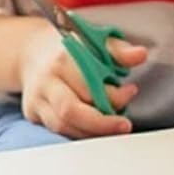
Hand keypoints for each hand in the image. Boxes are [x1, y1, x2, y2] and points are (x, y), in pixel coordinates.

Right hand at [17, 19, 145, 138]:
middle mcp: (46, 81)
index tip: (130, 91)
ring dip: (92, 132)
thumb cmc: (70, 49)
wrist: (33, 52)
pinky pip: (57, 132)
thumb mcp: (95, 41)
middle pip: (71, 111)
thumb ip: (119, 50)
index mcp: (62, 60)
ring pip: (63, 126)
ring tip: (112, 127)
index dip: (114, 95)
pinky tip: (95, 130)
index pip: (88, 85)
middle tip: (124, 125)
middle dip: (101, 123)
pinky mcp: (33, 113)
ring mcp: (36, 99)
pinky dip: (80, 134)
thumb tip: (140, 55)